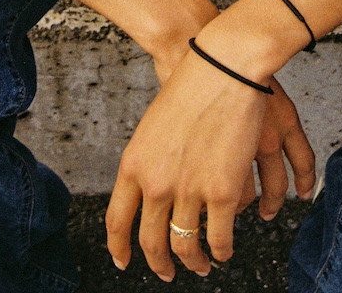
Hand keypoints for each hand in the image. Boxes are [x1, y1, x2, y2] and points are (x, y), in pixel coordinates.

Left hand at [106, 48, 313, 280]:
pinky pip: (219, 238)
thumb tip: (151, 189)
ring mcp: (188, 191)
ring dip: (194, 263)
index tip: (124, 262)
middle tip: (167, 273)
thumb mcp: (153, 127)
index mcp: (134, 164)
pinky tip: (224, 250)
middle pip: (151, 242)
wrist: (222, 70)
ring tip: (201, 265)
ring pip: (185, 247)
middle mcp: (155, 183)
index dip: (119, 248)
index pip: (117, 220)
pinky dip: (221, 251)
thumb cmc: (191, 89)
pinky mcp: (222, 193)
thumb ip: (148, 161)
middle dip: (159, 265)